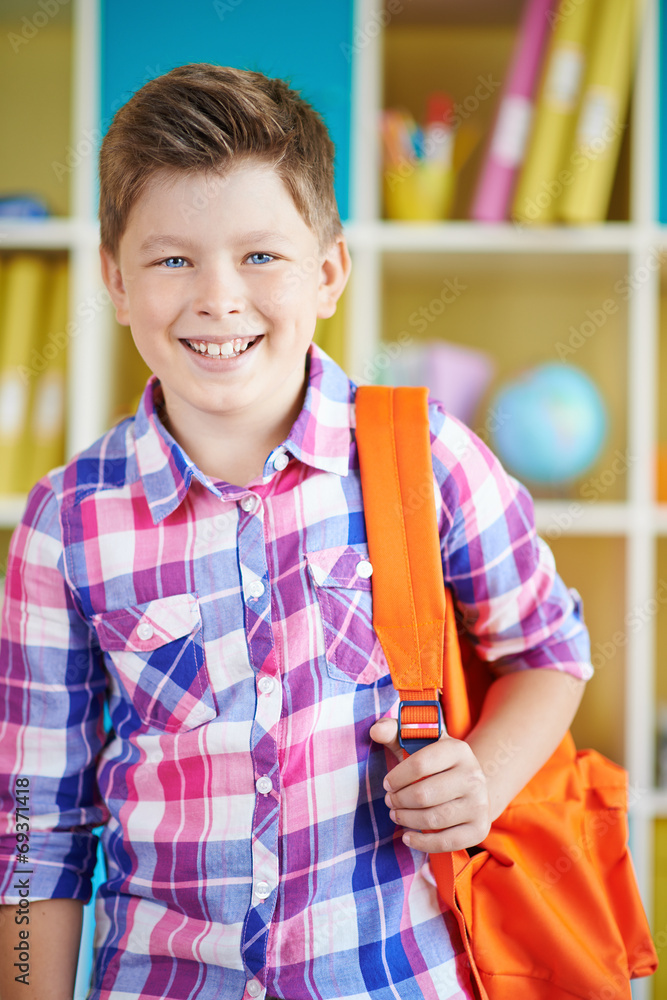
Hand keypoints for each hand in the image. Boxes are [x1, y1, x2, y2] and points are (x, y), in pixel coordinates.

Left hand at [369, 717, 490, 852]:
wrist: (471, 785)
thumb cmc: (436, 763)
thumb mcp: (419, 742)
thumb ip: (394, 732)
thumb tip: (375, 730)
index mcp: (458, 749)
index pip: (419, 764)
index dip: (397, 777)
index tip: (387, 784)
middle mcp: (473, 776)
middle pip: (424, 795)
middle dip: (399, 800)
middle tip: (390, 801)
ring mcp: (479, 804)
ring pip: (433, 819)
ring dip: (407, 820)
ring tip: (396, 815)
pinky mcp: (479, 829)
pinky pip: (446, 842)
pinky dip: (422, 843)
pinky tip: (407, 837)